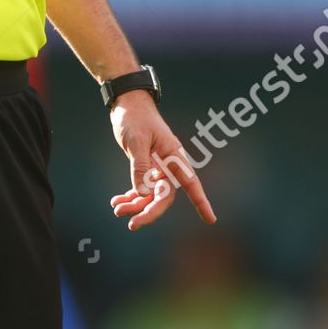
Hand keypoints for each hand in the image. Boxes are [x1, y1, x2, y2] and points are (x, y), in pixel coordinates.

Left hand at [106, 91, 216, 229]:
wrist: (127, 104)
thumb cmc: (135, 118)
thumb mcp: (137, 141)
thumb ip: (141, 167)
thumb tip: (145, 194)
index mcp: (173, 156)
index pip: (190, 183)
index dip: (200, 202)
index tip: (211, 219)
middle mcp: (168, 165)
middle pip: (164, 196)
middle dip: (149, 212)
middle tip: (132, 224)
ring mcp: (157, 168)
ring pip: (150, 196)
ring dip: (135, 205)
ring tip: (117, 209)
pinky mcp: (145, 168)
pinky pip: (140, 189)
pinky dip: (130, 197)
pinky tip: (117, 202)